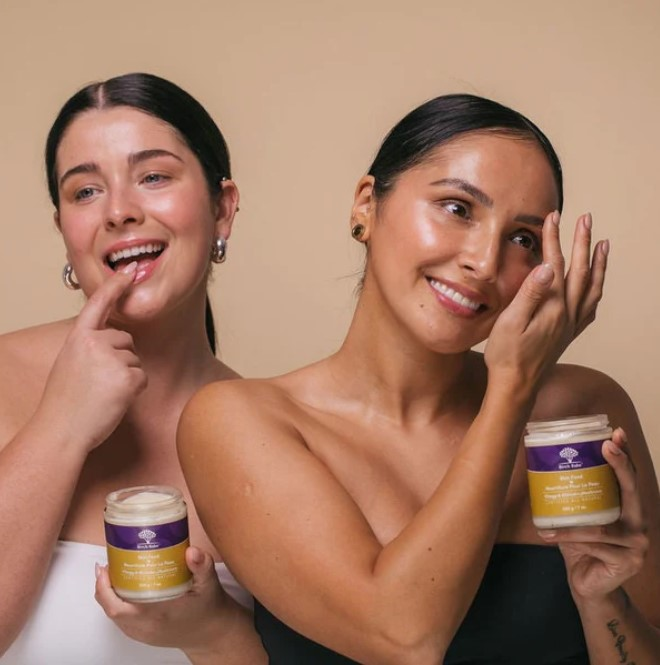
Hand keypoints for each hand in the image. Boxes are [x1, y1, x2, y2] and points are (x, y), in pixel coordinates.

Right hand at [36, 262, 146, 453]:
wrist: (61, 431)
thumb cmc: (65, 403)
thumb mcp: (70, 364)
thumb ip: (90, 347)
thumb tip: (115, 342)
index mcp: (78, 338)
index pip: (98, 305)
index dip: (114, 286)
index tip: (128, 270)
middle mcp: (95, 342)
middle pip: (126, 340)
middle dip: (120, 359)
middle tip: (99, 383)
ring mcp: (112, 358)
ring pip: (135, 360)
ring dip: (126, 377)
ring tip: (103, 393)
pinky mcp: (128, 377)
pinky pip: (143, 378)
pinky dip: (133, 391)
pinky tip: (114, 400)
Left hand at [95, 547, 232, 651]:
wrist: (212, 634)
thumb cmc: (209, 608)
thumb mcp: (209, 584)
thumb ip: (202, 566)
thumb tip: (192, 551)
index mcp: (156, 616)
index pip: (118, 609)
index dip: (105, 589)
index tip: (105, 568)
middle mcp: (145, 628)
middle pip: (111, 610)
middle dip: (104, 587)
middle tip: (108, 564)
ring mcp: (143, 633)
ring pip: (115, 616)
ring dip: (109, 595)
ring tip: (114, 572)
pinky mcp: (145, 634)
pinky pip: (122, 619)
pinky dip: (118, 603)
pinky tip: (124, 587)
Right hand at [485, 212, 608, 389]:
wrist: (516, 386)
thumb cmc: (507, 355)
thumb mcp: (511, 322)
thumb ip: (530, 293)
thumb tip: (548, 267)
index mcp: (553, 306)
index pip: (556, 264)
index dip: (555, 239)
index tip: (553, 217)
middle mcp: (568, 313)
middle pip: (580, 271)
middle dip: (582, 243)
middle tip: (586, 220)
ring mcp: (571, 324)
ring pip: (592, 288)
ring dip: (598, 264)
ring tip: (603, 245)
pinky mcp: (568, 334)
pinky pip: (590, 309)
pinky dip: (596, 292)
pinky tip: (596, 287)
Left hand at [538, 428, 648, 600]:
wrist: (587, 584)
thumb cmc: (580, 546)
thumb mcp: (575, 518)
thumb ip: (570, 498)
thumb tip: (541, 463)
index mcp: (627, 510)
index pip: (627, 478)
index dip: (624, 455)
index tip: (616, 433)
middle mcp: (638, 523)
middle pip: (630, 490)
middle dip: (619, 465)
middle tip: (606, 446)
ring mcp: (637, 544)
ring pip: (601, 526)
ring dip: (571, 525)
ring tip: (547, 523)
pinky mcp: (628, 561)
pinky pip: (593, 545)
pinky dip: (569, 539)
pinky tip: (550, 537)